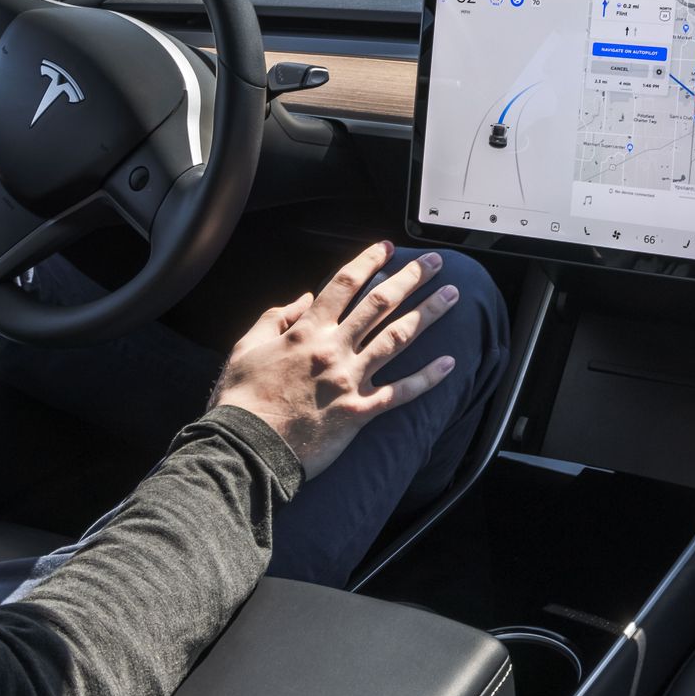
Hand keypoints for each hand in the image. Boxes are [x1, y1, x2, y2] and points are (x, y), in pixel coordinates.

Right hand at [211, 243, 459, 479]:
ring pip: (397, 339)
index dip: (369, 262)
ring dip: (428, 314)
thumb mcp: (246, 348)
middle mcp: (334, 349)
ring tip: (452, 296)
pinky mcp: (359, 412)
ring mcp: (349, 380)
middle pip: (380, 305)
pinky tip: (450, 364)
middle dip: (411, 279)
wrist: (246, 448)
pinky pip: (400, 392)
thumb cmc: (242, 399)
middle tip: (437, 262)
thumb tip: (303, 299)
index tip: (390, 247)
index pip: (344, 285)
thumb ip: (275, 318)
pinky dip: (426, 378)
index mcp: (306, 331)